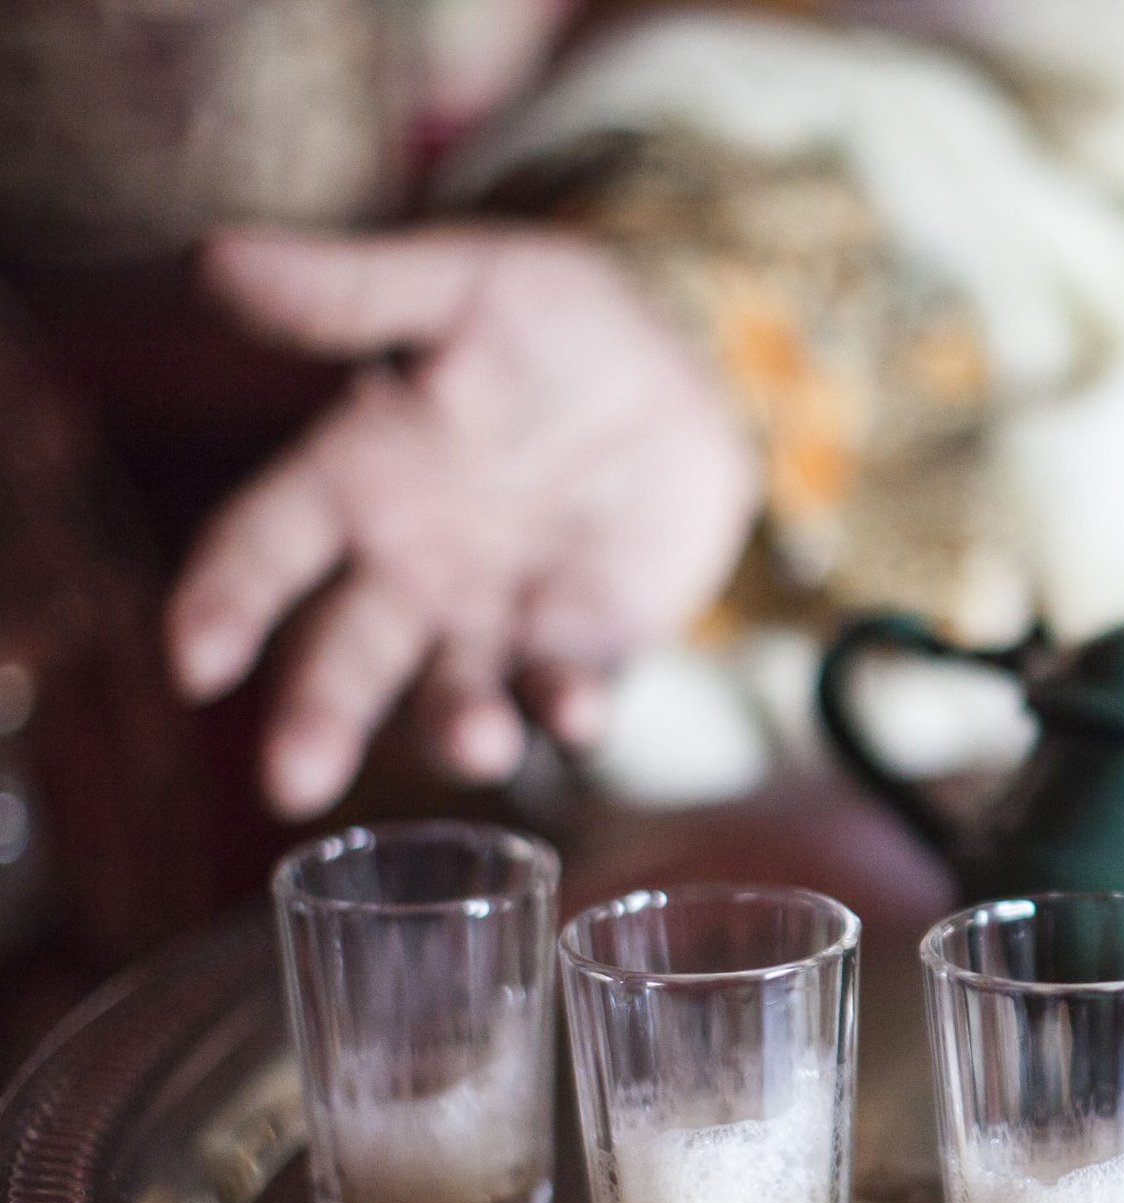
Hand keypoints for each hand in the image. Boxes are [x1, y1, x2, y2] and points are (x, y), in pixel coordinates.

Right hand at [167, 226, 758, 817]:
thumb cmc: (553, 319)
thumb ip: (352, 293)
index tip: (195, 662)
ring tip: (480, 746)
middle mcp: (411, 570)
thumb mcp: (460, 286)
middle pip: (344, 658)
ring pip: (457, 695)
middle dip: (317, 720)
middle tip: (293, 782)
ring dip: (460, 729)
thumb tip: (217, 258)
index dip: (225, 604)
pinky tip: (579, 717)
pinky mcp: (589, 644)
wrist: (688, 357)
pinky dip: (574, 711)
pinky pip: (572, 692)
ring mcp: (498, 617)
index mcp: (355, 481)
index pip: (263, 552)